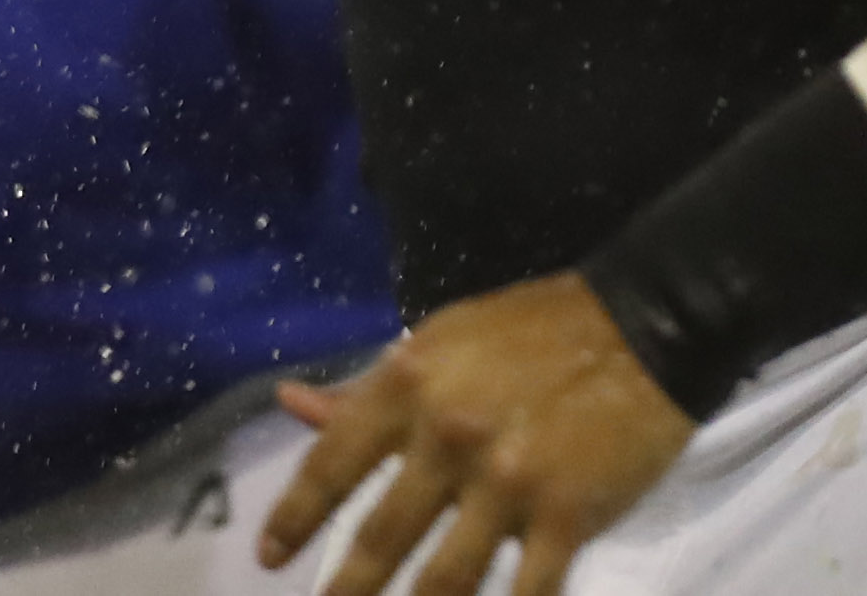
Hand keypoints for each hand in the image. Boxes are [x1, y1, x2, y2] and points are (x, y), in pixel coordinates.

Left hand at [260, 275, 692, 595]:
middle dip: (346, 586)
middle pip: (381, 533)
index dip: (293, 516)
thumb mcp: (432, 344)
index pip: (331, 464)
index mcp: (406, 387)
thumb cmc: (525, 335)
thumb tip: (291, 404)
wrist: (636, 333)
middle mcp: (447, 438)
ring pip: (447, 576)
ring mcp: (508, 484)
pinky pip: (528, 589)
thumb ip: (366, 390)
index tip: (267, 554)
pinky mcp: (568, 517)